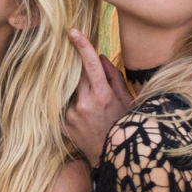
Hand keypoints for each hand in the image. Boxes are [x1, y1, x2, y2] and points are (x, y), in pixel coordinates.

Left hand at [64, 29, 132, 167]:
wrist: (113, 159)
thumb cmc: (124, 127)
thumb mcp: (127, 101)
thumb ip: (114, 77)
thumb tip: (101, 57)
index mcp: (103, 95)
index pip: (90, 64)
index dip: (82, 46)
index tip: (72, 32)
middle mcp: (84, 103)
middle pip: (76, 73)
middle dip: (78, 67)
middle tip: (82, 66)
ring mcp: (71, 114)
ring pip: (70, 88)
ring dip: (77, 87)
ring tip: (90, 101)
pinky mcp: (64, 123)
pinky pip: (66, 104)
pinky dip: (73, 102)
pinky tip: (85, 113)